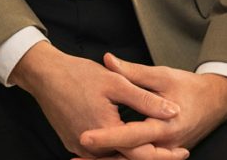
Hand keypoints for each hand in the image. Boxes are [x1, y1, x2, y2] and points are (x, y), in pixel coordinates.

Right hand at [10, 42, 189, 159]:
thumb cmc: (78, 74)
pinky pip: (99, 153)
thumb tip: (173, 111)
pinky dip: (115, 150)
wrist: (44, 75)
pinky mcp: (72, 142)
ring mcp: (79, 147)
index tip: (182, 151)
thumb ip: (145, 100)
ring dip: (133, 154)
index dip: (164, 154)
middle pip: (127, 159)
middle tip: (174, 152)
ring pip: (113, 158)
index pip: (141, 153)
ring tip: (155, 146)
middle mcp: (91, 146)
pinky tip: (126, 143)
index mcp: (106, 131)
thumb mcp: (116, 82)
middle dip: (152, 156)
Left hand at [74, 54, 226, 158]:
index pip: (131, 136)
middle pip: (130, 158)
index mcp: (165, 127)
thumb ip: (133, 72)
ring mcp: (166, 153)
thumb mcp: (162, 75)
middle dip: (102, 158)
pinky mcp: (164, 153)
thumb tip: (108, 60)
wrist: (216, 101)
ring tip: (80, 159)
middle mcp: (165, 146)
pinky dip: (122, 159)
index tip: (85, 136)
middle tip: (76, 156)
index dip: (107, 136)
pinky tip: (103, 157)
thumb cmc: (189, 86)